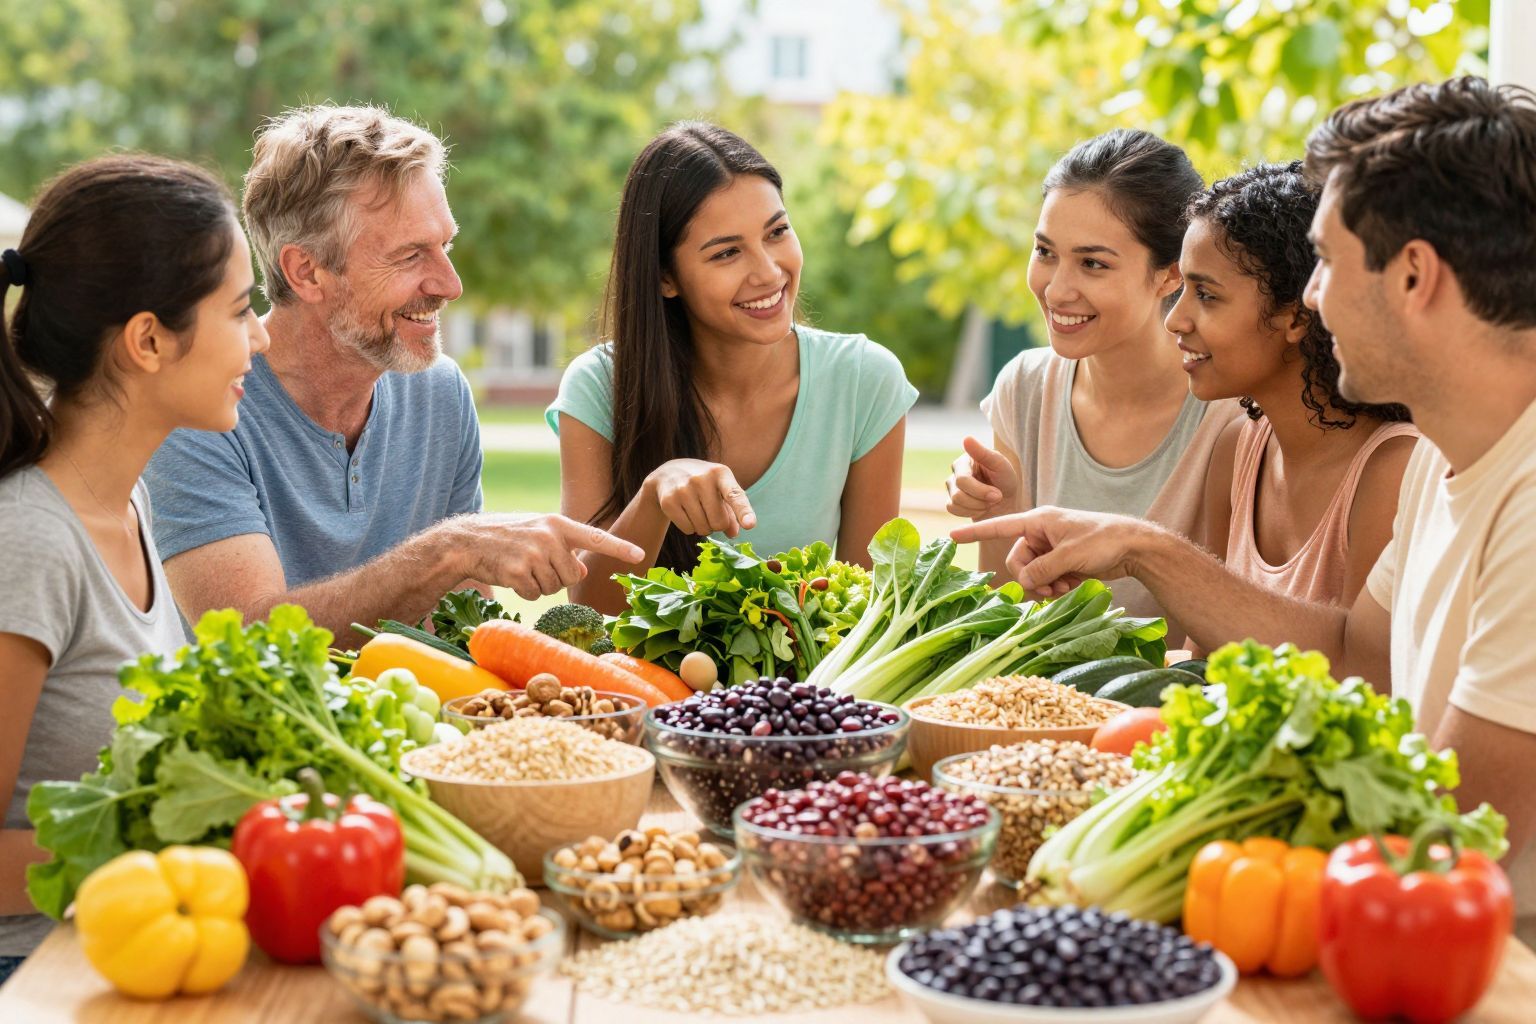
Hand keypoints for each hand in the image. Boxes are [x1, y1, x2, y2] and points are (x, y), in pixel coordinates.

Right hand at [461, 514, 643, 600]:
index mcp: (557, 524)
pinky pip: (535, 595)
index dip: (619, 548)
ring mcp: (534, 554)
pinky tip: (511, 576)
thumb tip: (582, 569)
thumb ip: (563, 548)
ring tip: (520, 567)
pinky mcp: (518, 571)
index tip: (639, 556)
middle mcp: (549, 537)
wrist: (465, 542)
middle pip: (572, 575)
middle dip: (556, 578)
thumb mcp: (538, 534)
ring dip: (539, 585)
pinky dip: (525, 592)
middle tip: (534, 565)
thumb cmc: (505, 537)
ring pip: (554, 588)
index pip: (595, 537)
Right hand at [645, 459, 756, 537]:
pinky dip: (690, 528)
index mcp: (720, 473)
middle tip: (710, 513)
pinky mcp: (669, 502)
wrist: (668, 473)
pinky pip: (688, 529)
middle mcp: (701, 479)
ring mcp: (683, 489)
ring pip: (703, 528)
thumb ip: (732, 511)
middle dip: (717, 524)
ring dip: (703, 527)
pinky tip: (685, 513)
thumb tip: (733, 534)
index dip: (743, 511)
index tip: (750, 525)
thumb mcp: (721, 490)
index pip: (735, 495)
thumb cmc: (703, 484)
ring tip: (697, 511)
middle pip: (719, 522)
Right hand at [945, 436, 1019, 518]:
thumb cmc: (1005, 480)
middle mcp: (955, 472)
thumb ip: (983, 453)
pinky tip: (980, 507)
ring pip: (955, 503)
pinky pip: (953, 510)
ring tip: (989, 502)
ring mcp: (951, 487)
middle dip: (981, 500)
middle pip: (958, 494)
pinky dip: (970, 512)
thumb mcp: (1001, 465)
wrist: (1007, 501)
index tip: (998, 494)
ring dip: (977, 507)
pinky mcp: (951, 501)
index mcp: (965, 461)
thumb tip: (966, 438)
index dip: (981, 491)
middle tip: (997, 498)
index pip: (963, 480)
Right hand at [951, 506, 1149, 597]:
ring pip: (1031, 573)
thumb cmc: (1103, 540)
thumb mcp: (1070, 555)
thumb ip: (1043, 569)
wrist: (1135, 547)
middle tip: (1050, 588)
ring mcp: (1051, 549)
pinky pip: (1045, 578)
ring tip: (1066, 586)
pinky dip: (1055, 586)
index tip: (951, 535)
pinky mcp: (1061, 562)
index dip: (975, 532)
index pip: (999, 525)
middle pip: (1017, 561)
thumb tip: (1024, 581)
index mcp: (1038, 521)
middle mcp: (1041, 534)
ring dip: (1045, 584)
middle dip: (1031, 578)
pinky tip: (1072, 586)